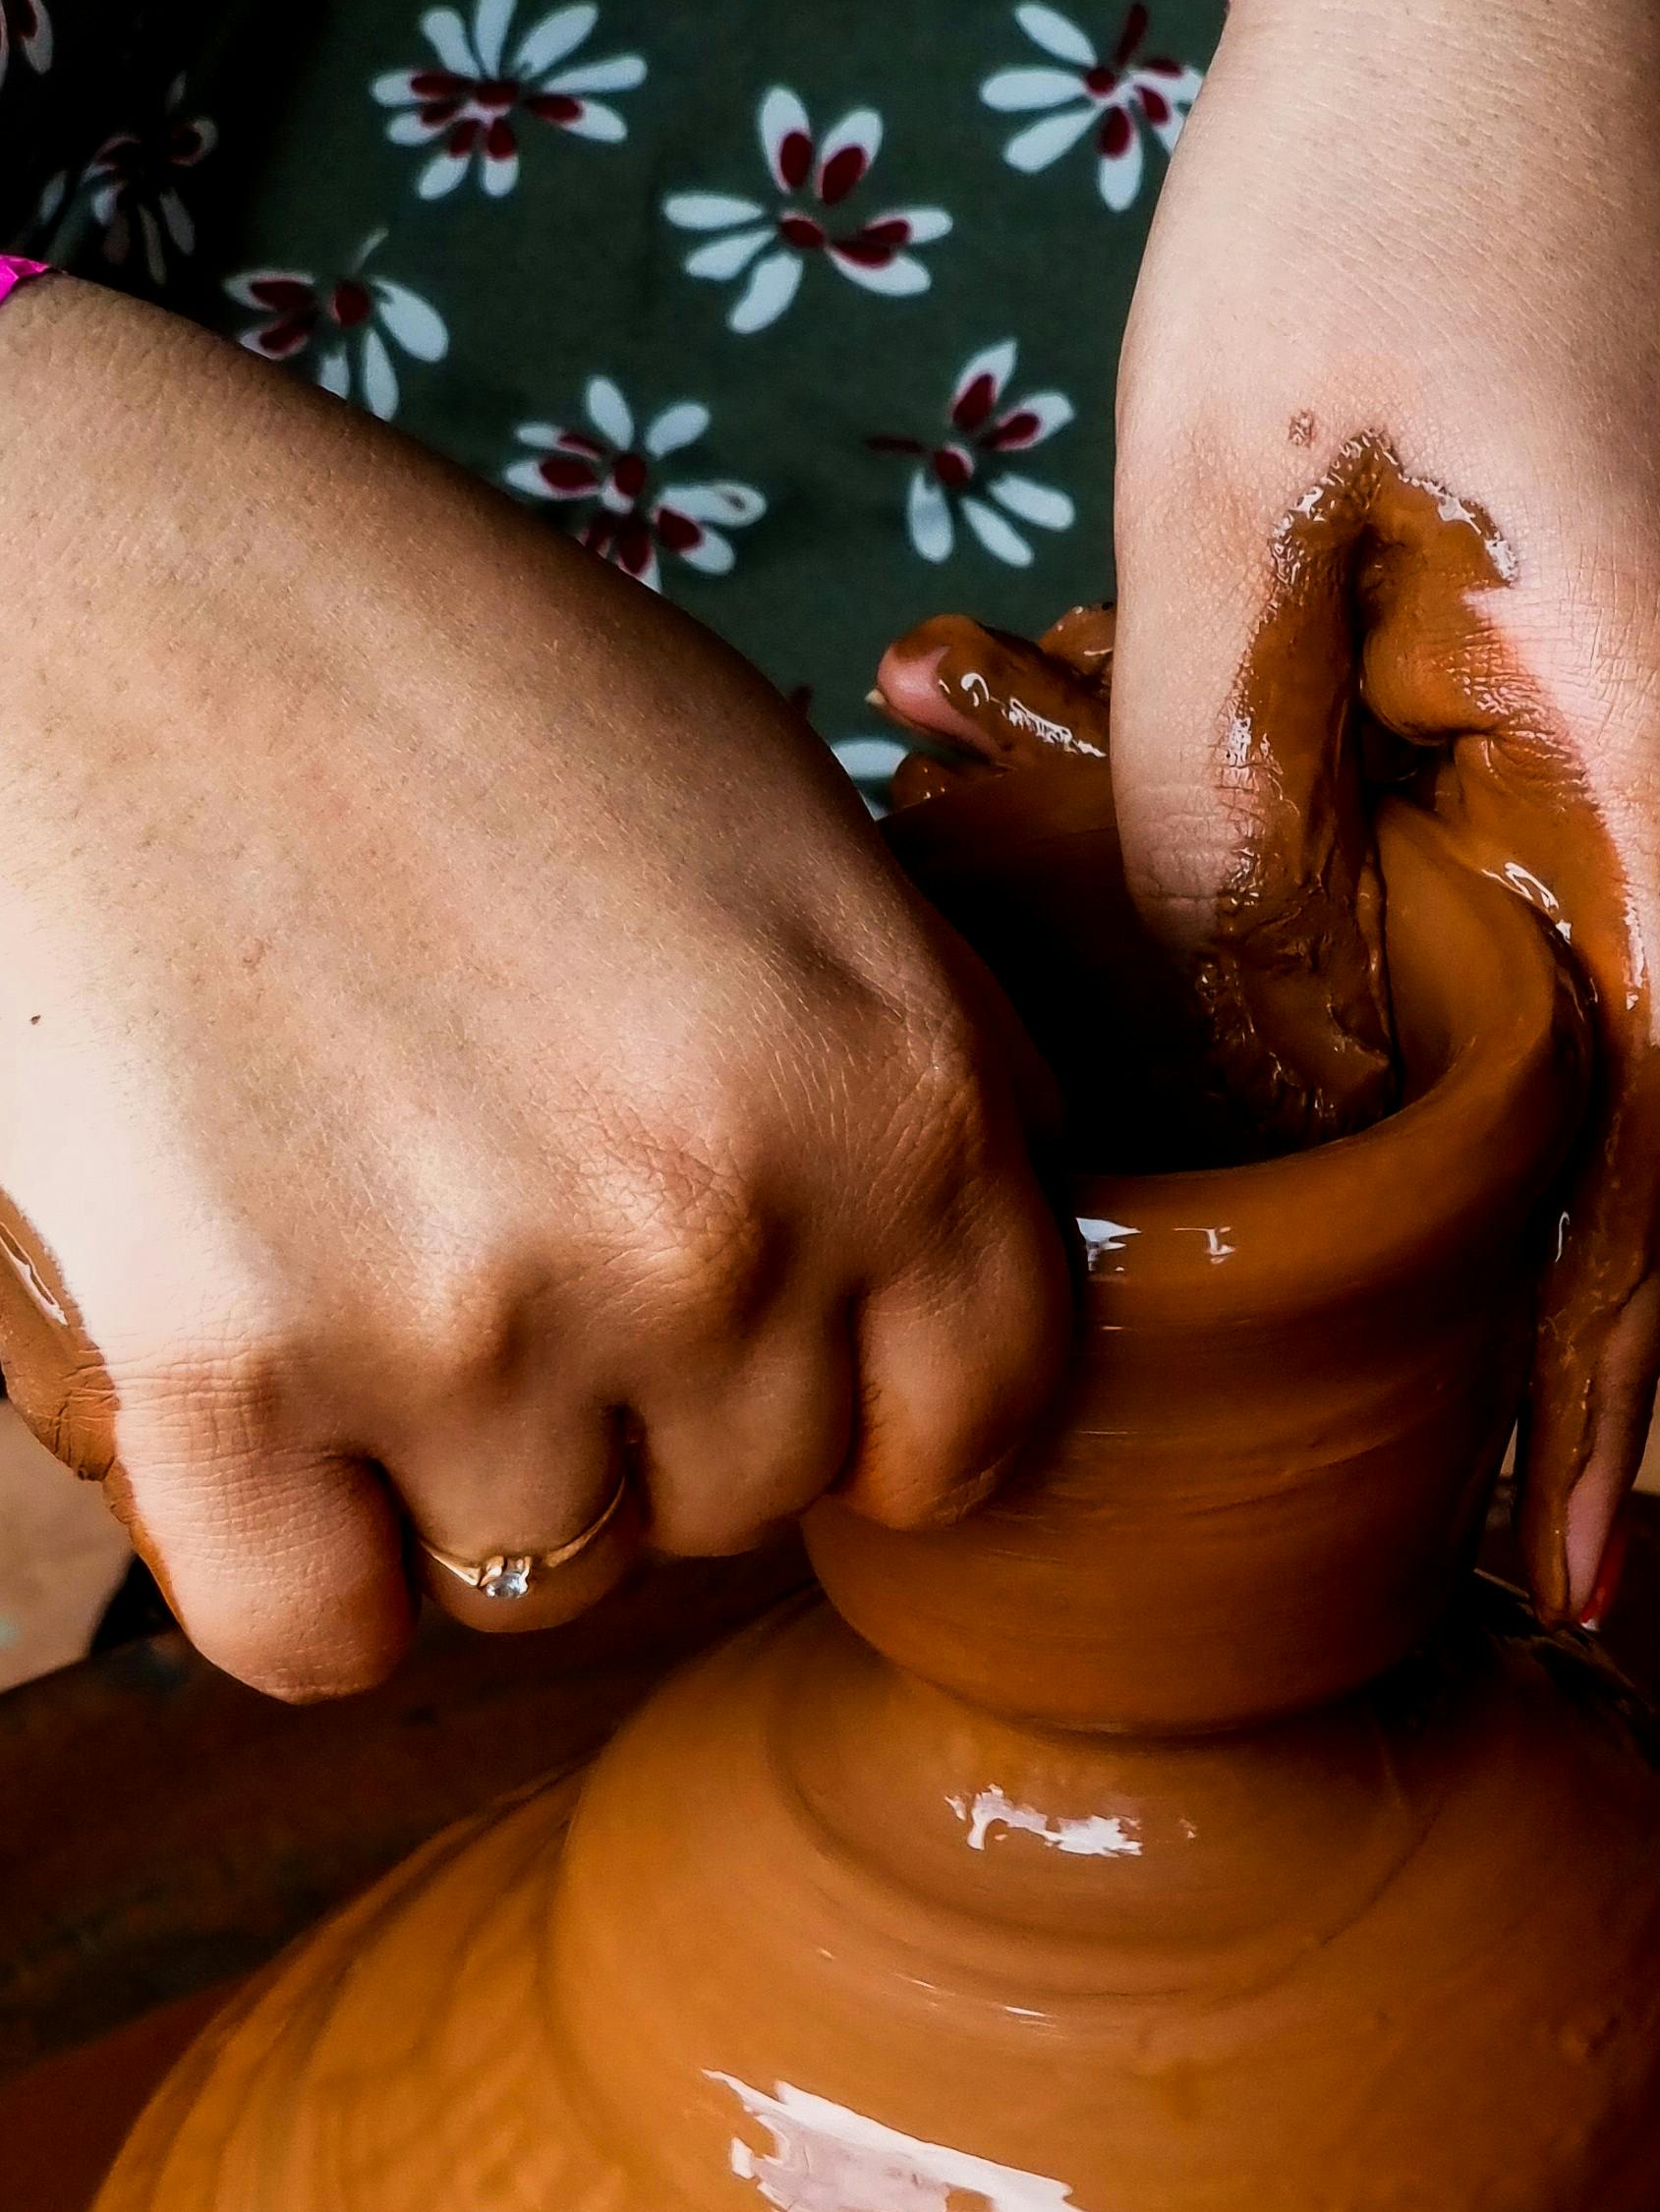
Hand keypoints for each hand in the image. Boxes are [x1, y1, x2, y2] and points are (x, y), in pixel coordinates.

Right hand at [0, 283, 1064, 1695]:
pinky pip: (322, 1633)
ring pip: (532, 1573)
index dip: (860, 1403)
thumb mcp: (772, 804)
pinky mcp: (231, 1368)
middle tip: (502, 1213)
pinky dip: (293, 1566)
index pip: (965, 1434)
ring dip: (459, 1472)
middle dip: (641, 1411)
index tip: (763, 1340)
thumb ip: (919, 1040)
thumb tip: (1014, 1215)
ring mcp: (475, 1317)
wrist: (84, 578)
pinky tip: (268, 1411)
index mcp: (896, 1090)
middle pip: (734, 1510)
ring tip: (369, 1244)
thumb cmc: (427, 663)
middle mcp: (718, 1234)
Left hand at [1111, 0, 1659, 1621]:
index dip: (1599, 1373)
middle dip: (1410, 1151)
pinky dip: (1417, 840)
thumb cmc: (1372, 189)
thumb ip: (1239, 829)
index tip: (1562, 1563)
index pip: (1649, 1144)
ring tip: (1131, 854)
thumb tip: (1266, 1077)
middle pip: (1587, 1056)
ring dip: (1370, 953)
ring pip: (1556, 929)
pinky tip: (1259, 755)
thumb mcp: (1233, 517)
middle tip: (1227, 1223)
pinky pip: (1565, 815)